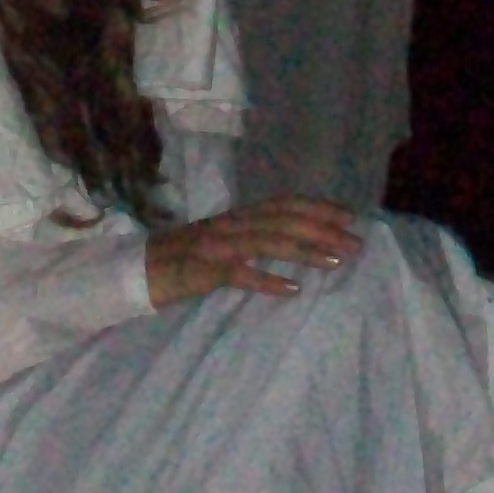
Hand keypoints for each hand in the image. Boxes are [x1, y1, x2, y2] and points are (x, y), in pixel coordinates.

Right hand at [145, 196, 363, 306]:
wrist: (137, 270)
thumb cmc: (183, 260)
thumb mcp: (222, 242)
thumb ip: (253, 238)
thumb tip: (291, 240)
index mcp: (237, 216)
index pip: (284, 203)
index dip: (318, 207)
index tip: (350, 217)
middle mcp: (232, 224)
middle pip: (284, 220)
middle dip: (324, 230)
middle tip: (356, 244)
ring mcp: (218, 245)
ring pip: (269, 241)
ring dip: (306, 251)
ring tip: (336, 262)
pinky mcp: (204, 270)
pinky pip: (241, 273)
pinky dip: (268, 280)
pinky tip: (292, 289)